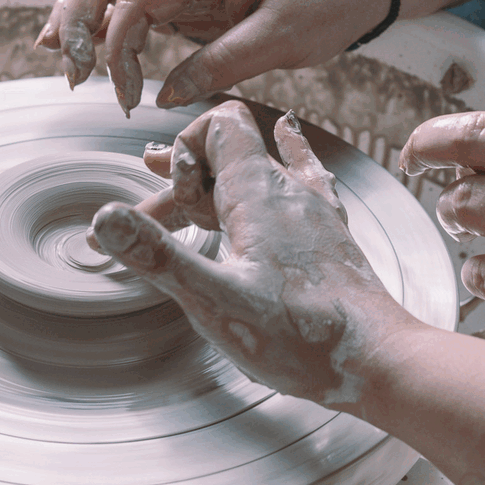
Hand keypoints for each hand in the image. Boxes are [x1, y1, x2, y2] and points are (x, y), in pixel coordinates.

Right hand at [35, 0, 389, 115]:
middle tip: (74, 74)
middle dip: (77, 19)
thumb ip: (221, 64)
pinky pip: (138, 8)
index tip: (126, 92)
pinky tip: (97, 61)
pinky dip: (113, 33)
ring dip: (86, 24)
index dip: (116, 42)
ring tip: (72, 71)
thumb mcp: (281, 38)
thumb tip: (165, 94)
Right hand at [90, 102, 421, 407]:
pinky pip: (302, 177)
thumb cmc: (301, 336)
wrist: (378, 358)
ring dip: (218, 181)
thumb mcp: (214, 301)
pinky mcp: (327, 234)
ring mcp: (312, 211)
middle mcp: (289, 191)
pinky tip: (290, 139)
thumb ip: (160, 256)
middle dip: (185, 178)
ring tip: (186, 193)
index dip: (185, 149)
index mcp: (260, 193)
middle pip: (230, 156)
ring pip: (259, 172)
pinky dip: (281, 160)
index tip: (172, 197)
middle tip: (150, 215)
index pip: (221, 125)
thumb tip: (106, 218)